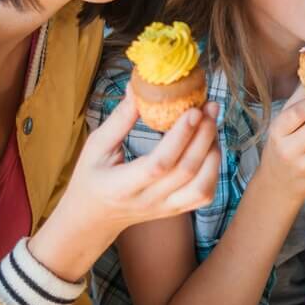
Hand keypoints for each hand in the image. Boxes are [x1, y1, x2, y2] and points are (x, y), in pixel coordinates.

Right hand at [31, 85, 220, 280]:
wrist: (92, 218)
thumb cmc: (91, 177)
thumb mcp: (96, 146)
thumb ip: (119, 119)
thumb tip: (137, 86)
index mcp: (122, 186)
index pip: (159, 164)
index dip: (180, 137)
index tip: (193, 110)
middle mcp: (147, 201)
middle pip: (186, 172)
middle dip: (204, 136)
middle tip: (211, 107)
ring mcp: (164, 209)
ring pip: (202, 187)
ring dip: (212, 153)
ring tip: (212, 125)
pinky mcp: (175, 211)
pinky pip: (204, 195)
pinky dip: (213, 170)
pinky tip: (209, 147)